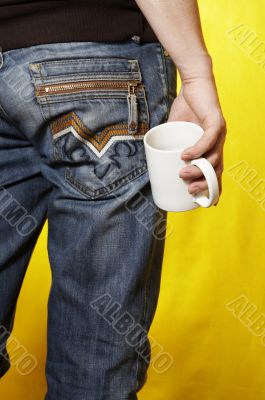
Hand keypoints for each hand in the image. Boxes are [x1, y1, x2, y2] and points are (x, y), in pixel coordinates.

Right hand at [168, 73, 226, 204]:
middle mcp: (218, 144)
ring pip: (213, 158)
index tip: (202, 201)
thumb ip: (171, 145)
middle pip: (217, 170)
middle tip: (189, 191)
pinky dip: (197, 149)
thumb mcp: (176, 131)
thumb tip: (155, 160)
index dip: (212, 188)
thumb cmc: (185, 108)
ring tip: (182, 173)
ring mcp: (219, 134)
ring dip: (198, 169)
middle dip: (205, 184)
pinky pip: (209, 139)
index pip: (216, 173)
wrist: (193, 83)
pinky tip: (185, 155)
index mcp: (211, 149)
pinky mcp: (216, 121)